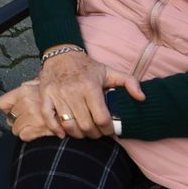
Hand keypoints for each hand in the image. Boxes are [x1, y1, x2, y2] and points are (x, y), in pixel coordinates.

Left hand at [0, 82, 60, 141]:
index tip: (15, 113)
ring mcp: (31, 114)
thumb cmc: (62, 91)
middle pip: (10, 118)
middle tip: (30, 122)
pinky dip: (31, 137)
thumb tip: (25, 89)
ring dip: (25, 130)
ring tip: (36, 128)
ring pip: (16, 128)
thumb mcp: (45, 83)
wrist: (80, 102)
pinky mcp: (37, 127)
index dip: (8, 110)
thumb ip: (32, 86)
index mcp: (24, 90)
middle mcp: (25, 101)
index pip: (2, 104)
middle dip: (19, 121)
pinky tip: (40, 133)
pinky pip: (24, 136)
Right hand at [27, 49, 143, 138]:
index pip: (101, 118)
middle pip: (86, 125)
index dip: (107, 129)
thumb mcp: (110, 71)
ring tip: (84, 133)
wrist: (61, 54)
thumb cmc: (87, 66)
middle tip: (97, 133)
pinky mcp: (45, 96)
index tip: (109, 130)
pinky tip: (63, 134)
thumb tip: (142, 98)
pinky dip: (56, 129)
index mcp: (90, 86)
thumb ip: (129, 82)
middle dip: (94, 134)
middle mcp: (73, 92)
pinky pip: (48, 118)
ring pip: (68, 125)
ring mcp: (57, 95)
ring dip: (78, 134)